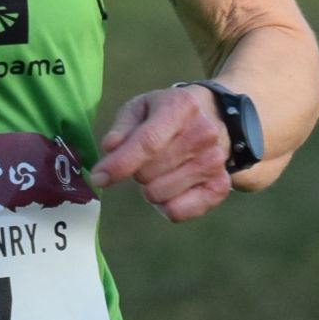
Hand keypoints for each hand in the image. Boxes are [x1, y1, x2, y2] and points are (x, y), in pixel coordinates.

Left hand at [91, 85, 230, 221]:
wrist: (214, 118)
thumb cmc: (167, 114)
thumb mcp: (141, 107)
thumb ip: (122, 127)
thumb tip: (111, 147)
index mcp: (181, 107)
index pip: (148, 142)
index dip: (120, 164)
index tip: (99, 178)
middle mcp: (203, 134)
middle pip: (148, 174)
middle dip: (136, 171)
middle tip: (145, 160)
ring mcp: (214, 162)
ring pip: (158, 195)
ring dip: (149, 187)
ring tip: (160, 170)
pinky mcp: (219, 187)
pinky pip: (177, 212)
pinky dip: (164, 205)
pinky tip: (170, 186)